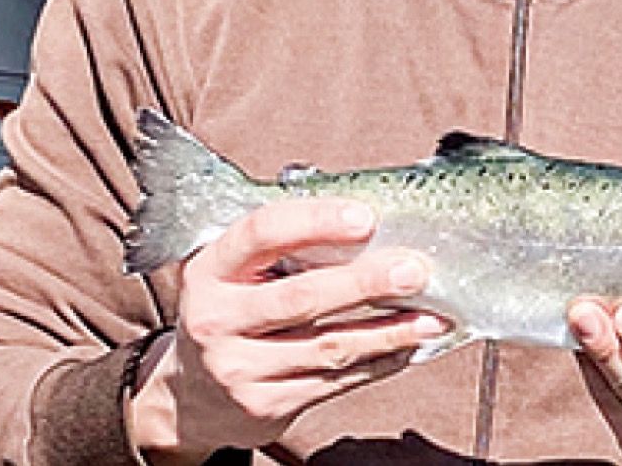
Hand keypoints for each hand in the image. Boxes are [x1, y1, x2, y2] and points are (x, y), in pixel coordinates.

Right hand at [129, 197, 446, 464]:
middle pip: (302, 297)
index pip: (262, 232)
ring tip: (430, 315)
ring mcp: (240, 368)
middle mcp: (218, 319)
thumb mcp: (234, 269)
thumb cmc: (230, 309)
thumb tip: (363, 215)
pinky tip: (406, 345)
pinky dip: (378, 362)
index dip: (316, 221)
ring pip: (328, 346)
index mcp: (212, 269)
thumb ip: (283, 243)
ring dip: (388, 330)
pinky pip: (335, 381)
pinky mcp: (266, 405)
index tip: (366, 217)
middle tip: (414, 269)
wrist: (191, 393)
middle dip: (366, 282)